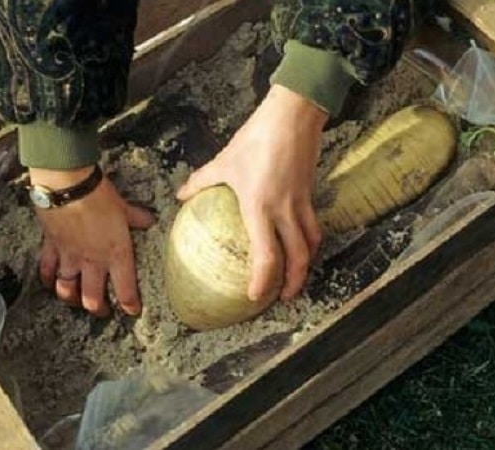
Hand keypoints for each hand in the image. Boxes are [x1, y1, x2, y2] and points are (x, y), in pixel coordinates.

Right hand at [31, 165, 154, 316]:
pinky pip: (47, 270)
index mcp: (116, 255)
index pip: (125, 290)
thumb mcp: (125, 207)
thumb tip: (149, 221)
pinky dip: (48, 279)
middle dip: (98, 310)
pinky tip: (50, 283)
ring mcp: (70, 257)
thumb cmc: (99, 195)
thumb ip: (137, 218)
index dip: (129, 305)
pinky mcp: (51, 248)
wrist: (67, 185)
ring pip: (67, 291)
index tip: (132, 311)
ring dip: (71, 300)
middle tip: (103, 311)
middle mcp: (93, 262)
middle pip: (92, 299)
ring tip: (76, 301)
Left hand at [176, 84, 327, 301]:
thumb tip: (182, 195)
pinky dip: (309, 240)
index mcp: (260, 208)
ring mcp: (301, 204)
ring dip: (305, 264)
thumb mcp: (224, 161)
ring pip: (310, 244)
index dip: (263, 281)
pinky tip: (301, 242)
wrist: (293, 116)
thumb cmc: (256, 139)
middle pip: (298, 258)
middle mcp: (284, 212)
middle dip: (293, 283)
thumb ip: (202, 181)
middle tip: (283, 297)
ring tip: (296, 276)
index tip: (256, 297)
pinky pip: (313, 225)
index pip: (266, 256)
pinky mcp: (310, 194)